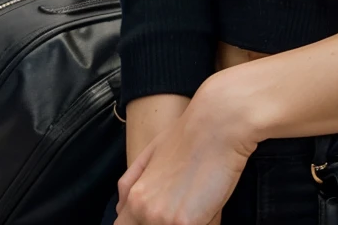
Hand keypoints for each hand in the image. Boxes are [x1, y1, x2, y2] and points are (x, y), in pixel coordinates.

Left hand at [115, 84, 255, 223]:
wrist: (217, 123)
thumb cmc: (188, 134)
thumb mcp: (150, 154)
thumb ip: (131, 183)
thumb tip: (120, 207)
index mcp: (135, 197)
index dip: (138, 224)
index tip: (160, 215)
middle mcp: (144, 211)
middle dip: (164, 222)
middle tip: (180, 208)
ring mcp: (165, 220)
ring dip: (185, 222)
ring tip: (198, 204)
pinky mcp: (187, 223)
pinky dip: (207, 221)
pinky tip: (211, 203)